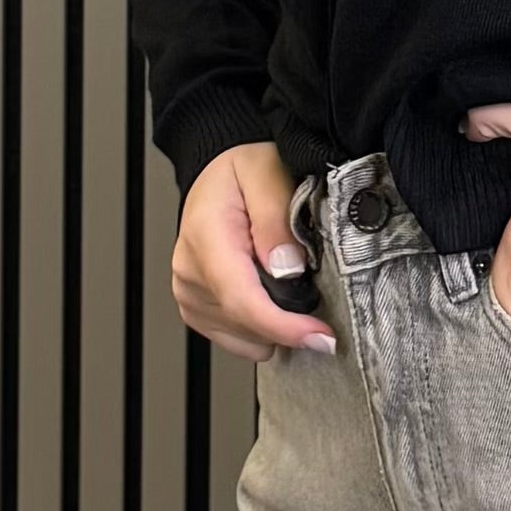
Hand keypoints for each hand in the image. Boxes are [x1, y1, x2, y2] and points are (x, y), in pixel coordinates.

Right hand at [172, 137, 339, 356]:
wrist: (217, 174)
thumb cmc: (242, 170)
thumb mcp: (268, 171)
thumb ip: (276, 218)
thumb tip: (287, 268)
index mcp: (206, 237)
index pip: (242, 299)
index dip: (284, 326)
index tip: (321, 335)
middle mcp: (190, 271)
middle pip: (246, 325)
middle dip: (290, 322)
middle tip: (319, 292)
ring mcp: (190, 293)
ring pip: (245, 338)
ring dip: (276, 324)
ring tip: (288, 284)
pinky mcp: (196, 309)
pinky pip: (236, 340)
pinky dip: (261, 329)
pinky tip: (272, 298)